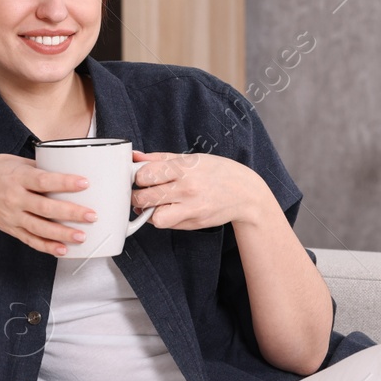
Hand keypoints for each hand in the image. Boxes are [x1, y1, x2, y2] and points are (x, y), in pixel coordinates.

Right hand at [0, 153, 100, 256]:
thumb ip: (40, 168)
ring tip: (82, 236)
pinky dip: (46, 247)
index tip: (85, 182)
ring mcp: (12, 216)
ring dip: (62, 234)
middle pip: (45, 208)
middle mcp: (14, 198)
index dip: (65, 182)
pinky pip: (30, 240)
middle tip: (91, 215)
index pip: (44, 181)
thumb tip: (69, 169)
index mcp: (17, 178)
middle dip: (70, 213)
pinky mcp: (11, 229)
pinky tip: (62, 250)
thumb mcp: (17, 162)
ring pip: (39, 228)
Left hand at [129, 150, 271, 230]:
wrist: (246, 193)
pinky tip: (168, 209)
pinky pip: (167, 224)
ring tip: (154, 203)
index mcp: (185, 168)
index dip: (138, 176)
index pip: (145, 174)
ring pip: (154, 217)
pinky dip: (162, 218)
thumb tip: (135, 157)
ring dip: (148, 211)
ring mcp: (192, 208)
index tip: (141, 177)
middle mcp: (187, 188)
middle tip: (142, 192)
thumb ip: (159, 158)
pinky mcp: (194, 222)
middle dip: (137, 195)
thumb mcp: (191, 158)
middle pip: (144, 197)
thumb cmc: (218, 172)